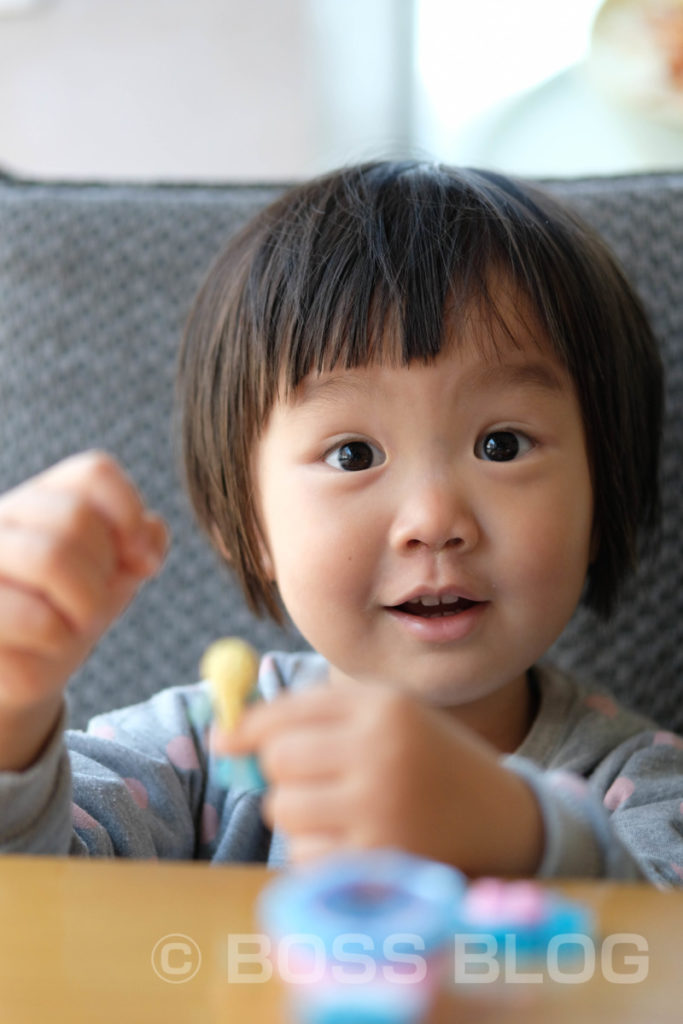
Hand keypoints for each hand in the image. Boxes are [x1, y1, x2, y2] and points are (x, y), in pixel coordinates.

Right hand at [0, 451, 167, 770]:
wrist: (16, 676)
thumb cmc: (64, 617)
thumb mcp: (109, 577)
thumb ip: (136, 546)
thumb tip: (150, 536)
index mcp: (38, 502)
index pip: (95, 474)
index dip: (130, 515)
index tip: (141, 559)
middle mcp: (0, 521)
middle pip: (76, 518)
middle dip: (104, 574)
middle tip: (94, 607)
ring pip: (51, 557)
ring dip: (86, 607)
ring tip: (73, 627)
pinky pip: (37, 619)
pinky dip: (59, 641)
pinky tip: (43, 648)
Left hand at [227, 682, 542, 875]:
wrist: (505, 821)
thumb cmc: (428, 759)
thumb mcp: (387, 714)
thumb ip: (312, 712)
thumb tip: (225, 736)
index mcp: (383, 708)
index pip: (285, 715)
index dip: (248, 729)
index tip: (228, 741)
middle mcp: (380, 755)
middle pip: (279, 761)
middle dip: (284, 770)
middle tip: (315, 776)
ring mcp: (379, 812)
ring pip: (284, 810)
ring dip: (300, 813)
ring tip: (346, 808)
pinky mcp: (377, 865)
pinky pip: (305, 856)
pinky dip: (319, 851)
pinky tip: (361, 840)